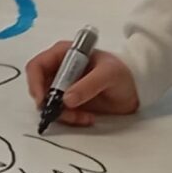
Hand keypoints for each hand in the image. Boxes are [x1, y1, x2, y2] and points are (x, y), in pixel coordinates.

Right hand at [23, 44, 140, 125]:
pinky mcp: (69, 101)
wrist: (136, 88)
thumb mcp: (108, 74)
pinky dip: (70, 119)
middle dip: (50, 104)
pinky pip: (60, 113)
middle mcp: (59, 69)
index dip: (35, 83)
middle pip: (39, 87)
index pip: (37, 66)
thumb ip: (88, 85)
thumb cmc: (123, 72)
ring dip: (62, 114)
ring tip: (83, 117)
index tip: (43, 100)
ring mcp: (63, 86)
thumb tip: (66, 99)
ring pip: (48, 103)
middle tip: (68, 114)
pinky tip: (87, 118)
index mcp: (64, 54)